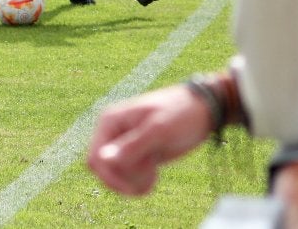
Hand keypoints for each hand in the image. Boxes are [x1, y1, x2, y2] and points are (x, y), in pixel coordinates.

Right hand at [87, 83, 212, 195]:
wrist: (202, 111)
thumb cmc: (180, 114)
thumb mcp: (158, 130)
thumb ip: (131, 146)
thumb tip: (104, 159)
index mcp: (110, 122)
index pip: (95, 158)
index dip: (110, 177)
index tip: (134, 186)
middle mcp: (113, 133)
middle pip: (103, 170)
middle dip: (125, 179)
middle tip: (150, 176)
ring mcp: (124, 144)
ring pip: (115, 175)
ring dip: (134, 181)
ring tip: (155, 173)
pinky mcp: (137, 154)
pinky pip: (128, 176)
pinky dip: (139, 182)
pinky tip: (155, 176)